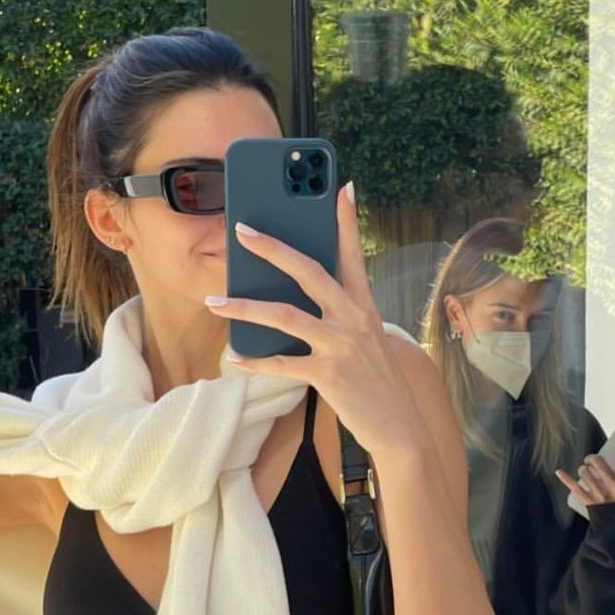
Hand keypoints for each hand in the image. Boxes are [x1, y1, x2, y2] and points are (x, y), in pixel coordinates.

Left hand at [202, 182, 418, 458]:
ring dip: (245, 306)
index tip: (339, 186)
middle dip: (273, 248)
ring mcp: (342, 345)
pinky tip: (234, 358)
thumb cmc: (377, 382)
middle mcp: (354, 318)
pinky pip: (282, 364)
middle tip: (242, 231)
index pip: (352, 253)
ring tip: (214, 301)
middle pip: (309, 272)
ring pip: (285, 316)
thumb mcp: (366, 340)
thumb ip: (340, 315)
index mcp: (364, 305)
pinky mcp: (330, 375)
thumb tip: (303, 298)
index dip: (346, 220)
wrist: (400, 428)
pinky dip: (255, 361)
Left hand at [554, 423, 614, 507]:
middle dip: (593, 459)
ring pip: (584, 472)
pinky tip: (559, 472)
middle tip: (593, 461)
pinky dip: (565, 478)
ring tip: (588, 475)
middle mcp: (612, 484)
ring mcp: (599, 492)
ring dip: (584, 471)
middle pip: (597, 461)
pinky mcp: (589, 501)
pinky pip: (574, 486)